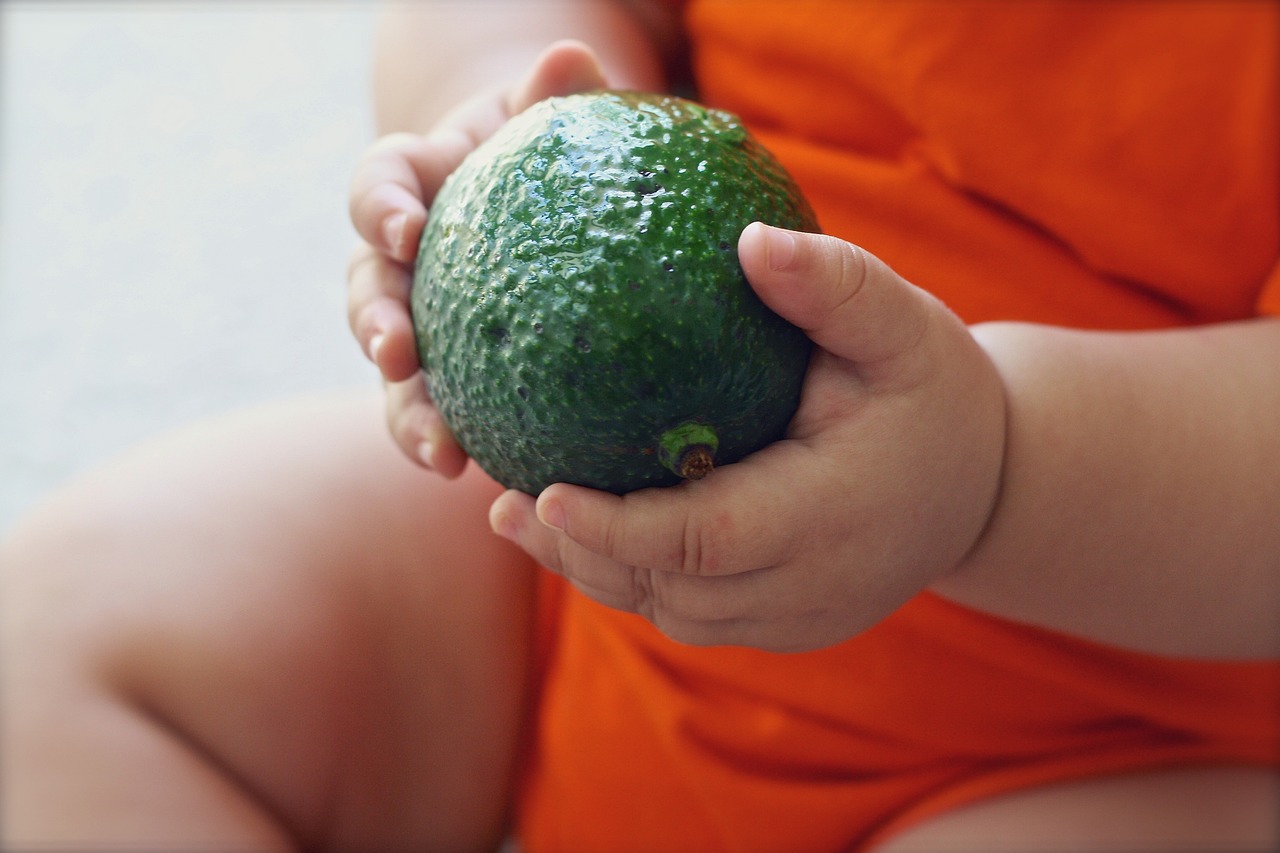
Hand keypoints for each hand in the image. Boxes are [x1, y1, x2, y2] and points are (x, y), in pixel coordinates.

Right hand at [346, 41, 608, 474]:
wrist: (551, 206)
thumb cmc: (551, 153)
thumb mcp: (553, 122)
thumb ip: (557, 98)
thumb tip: (570, 58)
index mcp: (419, 186)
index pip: (380, 186)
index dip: (381, 206)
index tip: (404, 229)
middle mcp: (406, 260)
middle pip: (367, 290)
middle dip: (373, 323)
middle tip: (396, 353)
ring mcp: (424, 321)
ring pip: (396, 373)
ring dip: (407, 411)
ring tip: (442, 453)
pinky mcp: (454, 374)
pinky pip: (447, 413)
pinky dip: (457, 443)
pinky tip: (491, 480)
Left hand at [490, 224, 1008, 651]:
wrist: (985, 483)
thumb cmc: (933, 391)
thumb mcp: (905, 324)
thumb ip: (835, 285)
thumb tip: (749, 240)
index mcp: (836, 513)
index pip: (710, 540)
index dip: (621, 527)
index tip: (539, 491)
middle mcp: (815, 583)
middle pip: (674, 590)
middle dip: (581, 554)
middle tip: (501, 503)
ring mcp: (801, 616)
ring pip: (676, 612)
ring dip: (596, 572)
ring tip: (519, 518)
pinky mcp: (791, 624)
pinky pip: (696, 616)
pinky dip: (634, 581)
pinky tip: (583, 538)